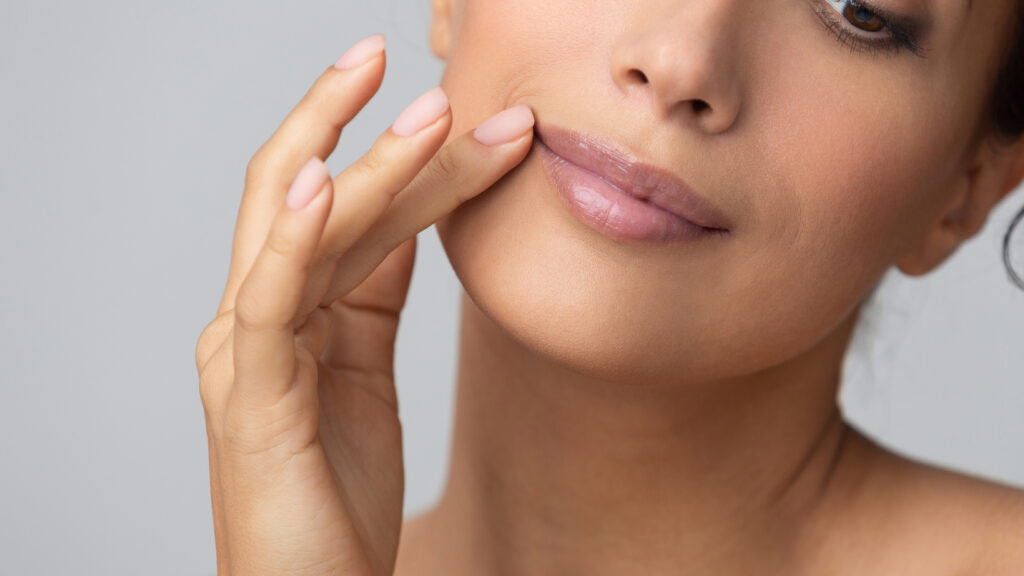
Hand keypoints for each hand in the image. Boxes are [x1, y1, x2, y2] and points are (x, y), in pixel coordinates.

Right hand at [193, 34, 534, 575]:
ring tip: (425, 114)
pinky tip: (324, 185)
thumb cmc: (335, 493)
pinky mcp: (253, 398)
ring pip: (299, 232)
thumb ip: (369, 297)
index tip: (470, 114)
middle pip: (309, 195)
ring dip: (365, 164)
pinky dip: (291, 240)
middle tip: (422, 70)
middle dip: (364, 126)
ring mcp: (247, 354)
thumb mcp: (363, 373)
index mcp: (287, 312)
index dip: (400, 156)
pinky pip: (268, 303)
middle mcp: (256, 319)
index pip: (341, 208)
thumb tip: (404, 225)